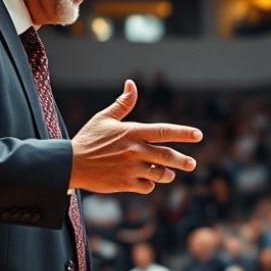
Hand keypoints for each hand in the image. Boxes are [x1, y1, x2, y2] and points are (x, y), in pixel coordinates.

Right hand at [70, 79, 201, 193]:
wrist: (71, 164)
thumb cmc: (89, 139)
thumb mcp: (105, 118)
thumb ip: (123, 103)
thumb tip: (132, 83)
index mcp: (133, 132)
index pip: (164, 131)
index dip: (183, 133)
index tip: (199, 135)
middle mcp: (135, 151)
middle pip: (166, 156)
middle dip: (182, 160)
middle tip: (192, 164)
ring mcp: (131, 168)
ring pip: (159, 174)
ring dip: (167, 174)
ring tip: (169, 173)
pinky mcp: (125, 184)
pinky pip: (146, 186)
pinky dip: (149, 184)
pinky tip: (148, 181)